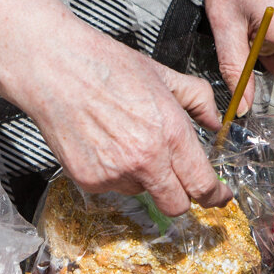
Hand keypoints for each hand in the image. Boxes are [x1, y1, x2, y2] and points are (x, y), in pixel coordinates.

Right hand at [26, 30, 231, 216]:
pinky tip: (105, 144)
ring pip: (142, 193)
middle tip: (178, 179)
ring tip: (126, 141)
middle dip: (182, 196)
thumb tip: (214, 120)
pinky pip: (112, 187)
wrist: (55, 69)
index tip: (218, 195)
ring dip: (143, 178)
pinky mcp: (89, 181)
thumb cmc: (105, 67)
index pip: (203, 185)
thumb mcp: (164, 75)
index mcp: (170, 135)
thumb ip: (198, 99)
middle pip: (176, 206)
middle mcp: (145, 161)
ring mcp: (115, 174)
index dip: (215, 196)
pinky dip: (114, 173)